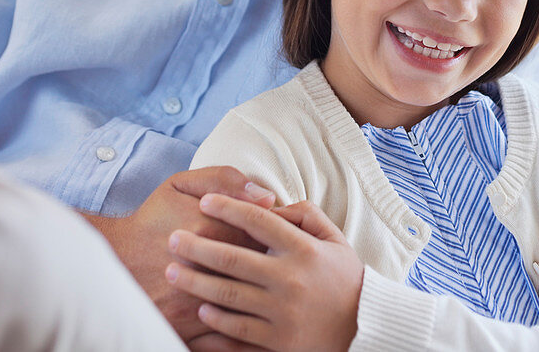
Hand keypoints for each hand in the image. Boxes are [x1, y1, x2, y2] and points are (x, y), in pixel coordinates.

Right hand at [82, 168, 275, 342]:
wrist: (113, 260)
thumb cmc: (152, 219)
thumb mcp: (181, 185)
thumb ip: (224, 180)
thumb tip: (267, 196)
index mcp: (211, 230)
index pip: (264, 232)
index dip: (281, 234)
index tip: (286, 236)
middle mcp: (207, 269)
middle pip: (261, 270)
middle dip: (280, 270)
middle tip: (289, 268)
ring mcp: (196, 305)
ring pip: (249, 310)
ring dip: (271, 307)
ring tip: (286, 301)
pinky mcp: (185, 331)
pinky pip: (226, 342)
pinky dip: (248, 339)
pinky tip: (265, 334)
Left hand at [166, 194, 364, 351]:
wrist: (365, 330)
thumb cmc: (345, 278)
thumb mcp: (333, 238)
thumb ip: (304, 214)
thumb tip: (270, 203)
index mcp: (303, 250)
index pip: (258, 221)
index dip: (228, 208)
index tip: (205, 202)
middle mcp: (290, 279)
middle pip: (233, 259)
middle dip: (197, 247)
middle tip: (172, 239)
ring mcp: (282, 314)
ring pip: (228, 296)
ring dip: (196, 282)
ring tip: (173, 272)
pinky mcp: (278, 344)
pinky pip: (238, 332)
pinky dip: (216, 321)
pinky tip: (200, 309)